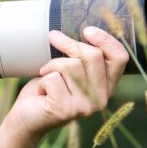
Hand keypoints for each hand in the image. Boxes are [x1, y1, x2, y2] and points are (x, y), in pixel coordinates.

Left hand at [2, 26, 129, 144]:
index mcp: (107, 86)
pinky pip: (53, 78)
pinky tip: (42, 91)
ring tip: (45, 76)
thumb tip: (82, 29)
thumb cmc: (48, 89)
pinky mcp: (65, 110)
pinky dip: (43, 79)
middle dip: (68, 44)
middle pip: (93, 56)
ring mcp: (85, 106)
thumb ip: (81, 57)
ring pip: (71, 65)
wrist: (26, 118)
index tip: (87, 30)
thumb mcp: (69, 69)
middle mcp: (102, 98)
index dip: (106, 40)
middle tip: (53, 38)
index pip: (120, 58)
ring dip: (52, 65)